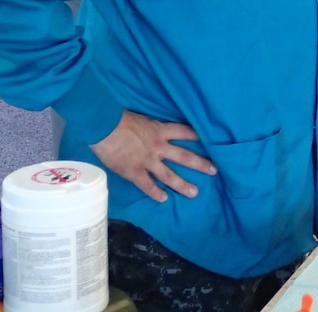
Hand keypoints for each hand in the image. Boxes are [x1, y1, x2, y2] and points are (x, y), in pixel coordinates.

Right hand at [90, 110, 216, 201]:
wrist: (103, 127)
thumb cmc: (118, 119)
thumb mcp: (140, 119)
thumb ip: (149, 127)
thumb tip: (149, 129)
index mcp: (160, 130)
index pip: (185, 132)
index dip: (198, 136)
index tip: (212, 141)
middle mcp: (158, 146)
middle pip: (184, 156)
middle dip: (200, 164)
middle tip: (215, 170)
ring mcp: (147, 160)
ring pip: (169, 175)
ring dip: (182, 184)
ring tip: (194, 193)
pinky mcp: (134, 171)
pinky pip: (147, 185)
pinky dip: (155, 193)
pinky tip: (163, 199)